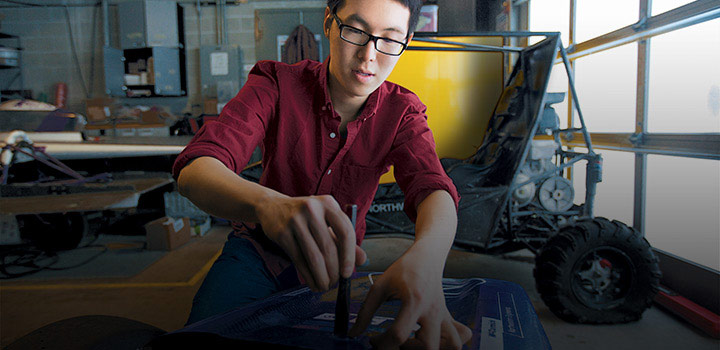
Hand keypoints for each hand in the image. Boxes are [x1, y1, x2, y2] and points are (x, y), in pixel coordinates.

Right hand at [256, 195, 366, 290]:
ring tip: (325, 285)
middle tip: (335, 283)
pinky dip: (307, 275)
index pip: (345, 231)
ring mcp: (295, 220)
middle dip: (333, 271)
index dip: (349, 255)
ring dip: (321, 276)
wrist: (272, 206)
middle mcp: (312, 209)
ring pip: (313, 256)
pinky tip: (312, 283)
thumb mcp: (326, 221)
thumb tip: (363, 259)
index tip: (347, 272)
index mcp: (328, 204)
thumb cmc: (305, 216)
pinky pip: (298, 259)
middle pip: (328, 247)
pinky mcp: (282, 232)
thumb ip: (344, 239)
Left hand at [349, 246, 471, 349]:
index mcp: (414, 301)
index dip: (382, 344)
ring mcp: (444, 315)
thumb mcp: (380, 286)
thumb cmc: (405, 269)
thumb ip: (366, 311)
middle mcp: (432, 311)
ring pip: (451, 345)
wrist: (428, 256)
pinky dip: (450, 345)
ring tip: (413, 344)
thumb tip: (354, 333)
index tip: (373, 340)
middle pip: (428, 347)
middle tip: (394, 343)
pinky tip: (433, 342)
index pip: (399, 334)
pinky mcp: (449, 317)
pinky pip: (461, 338)